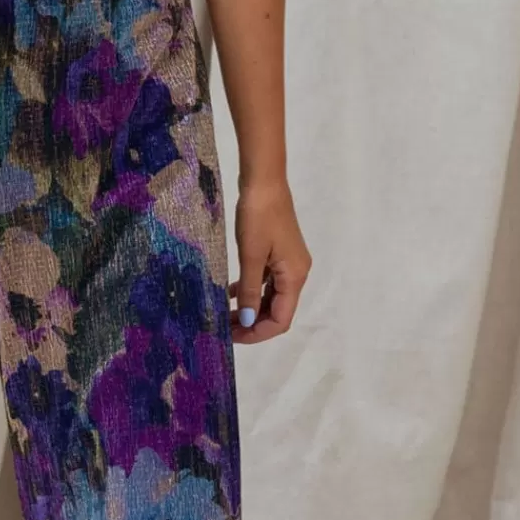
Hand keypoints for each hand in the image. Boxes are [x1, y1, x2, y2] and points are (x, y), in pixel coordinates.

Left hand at [230, 173, 308, 343]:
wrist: (264, 182)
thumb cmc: (258, 216)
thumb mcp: (250, 256)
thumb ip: (251, 290)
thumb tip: (250, 320)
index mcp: (294, 276)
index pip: (281, 319)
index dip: (258, 333)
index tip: (232, 337)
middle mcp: (296, 273)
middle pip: (277, 310)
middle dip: (253, 323)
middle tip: (223, 328)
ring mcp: (288, 263)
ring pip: (271, 297)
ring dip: (251, 308)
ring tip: (225, 315)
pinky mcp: (278, 253)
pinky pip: (267, 281)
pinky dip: (252, 290)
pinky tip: (231, 294)